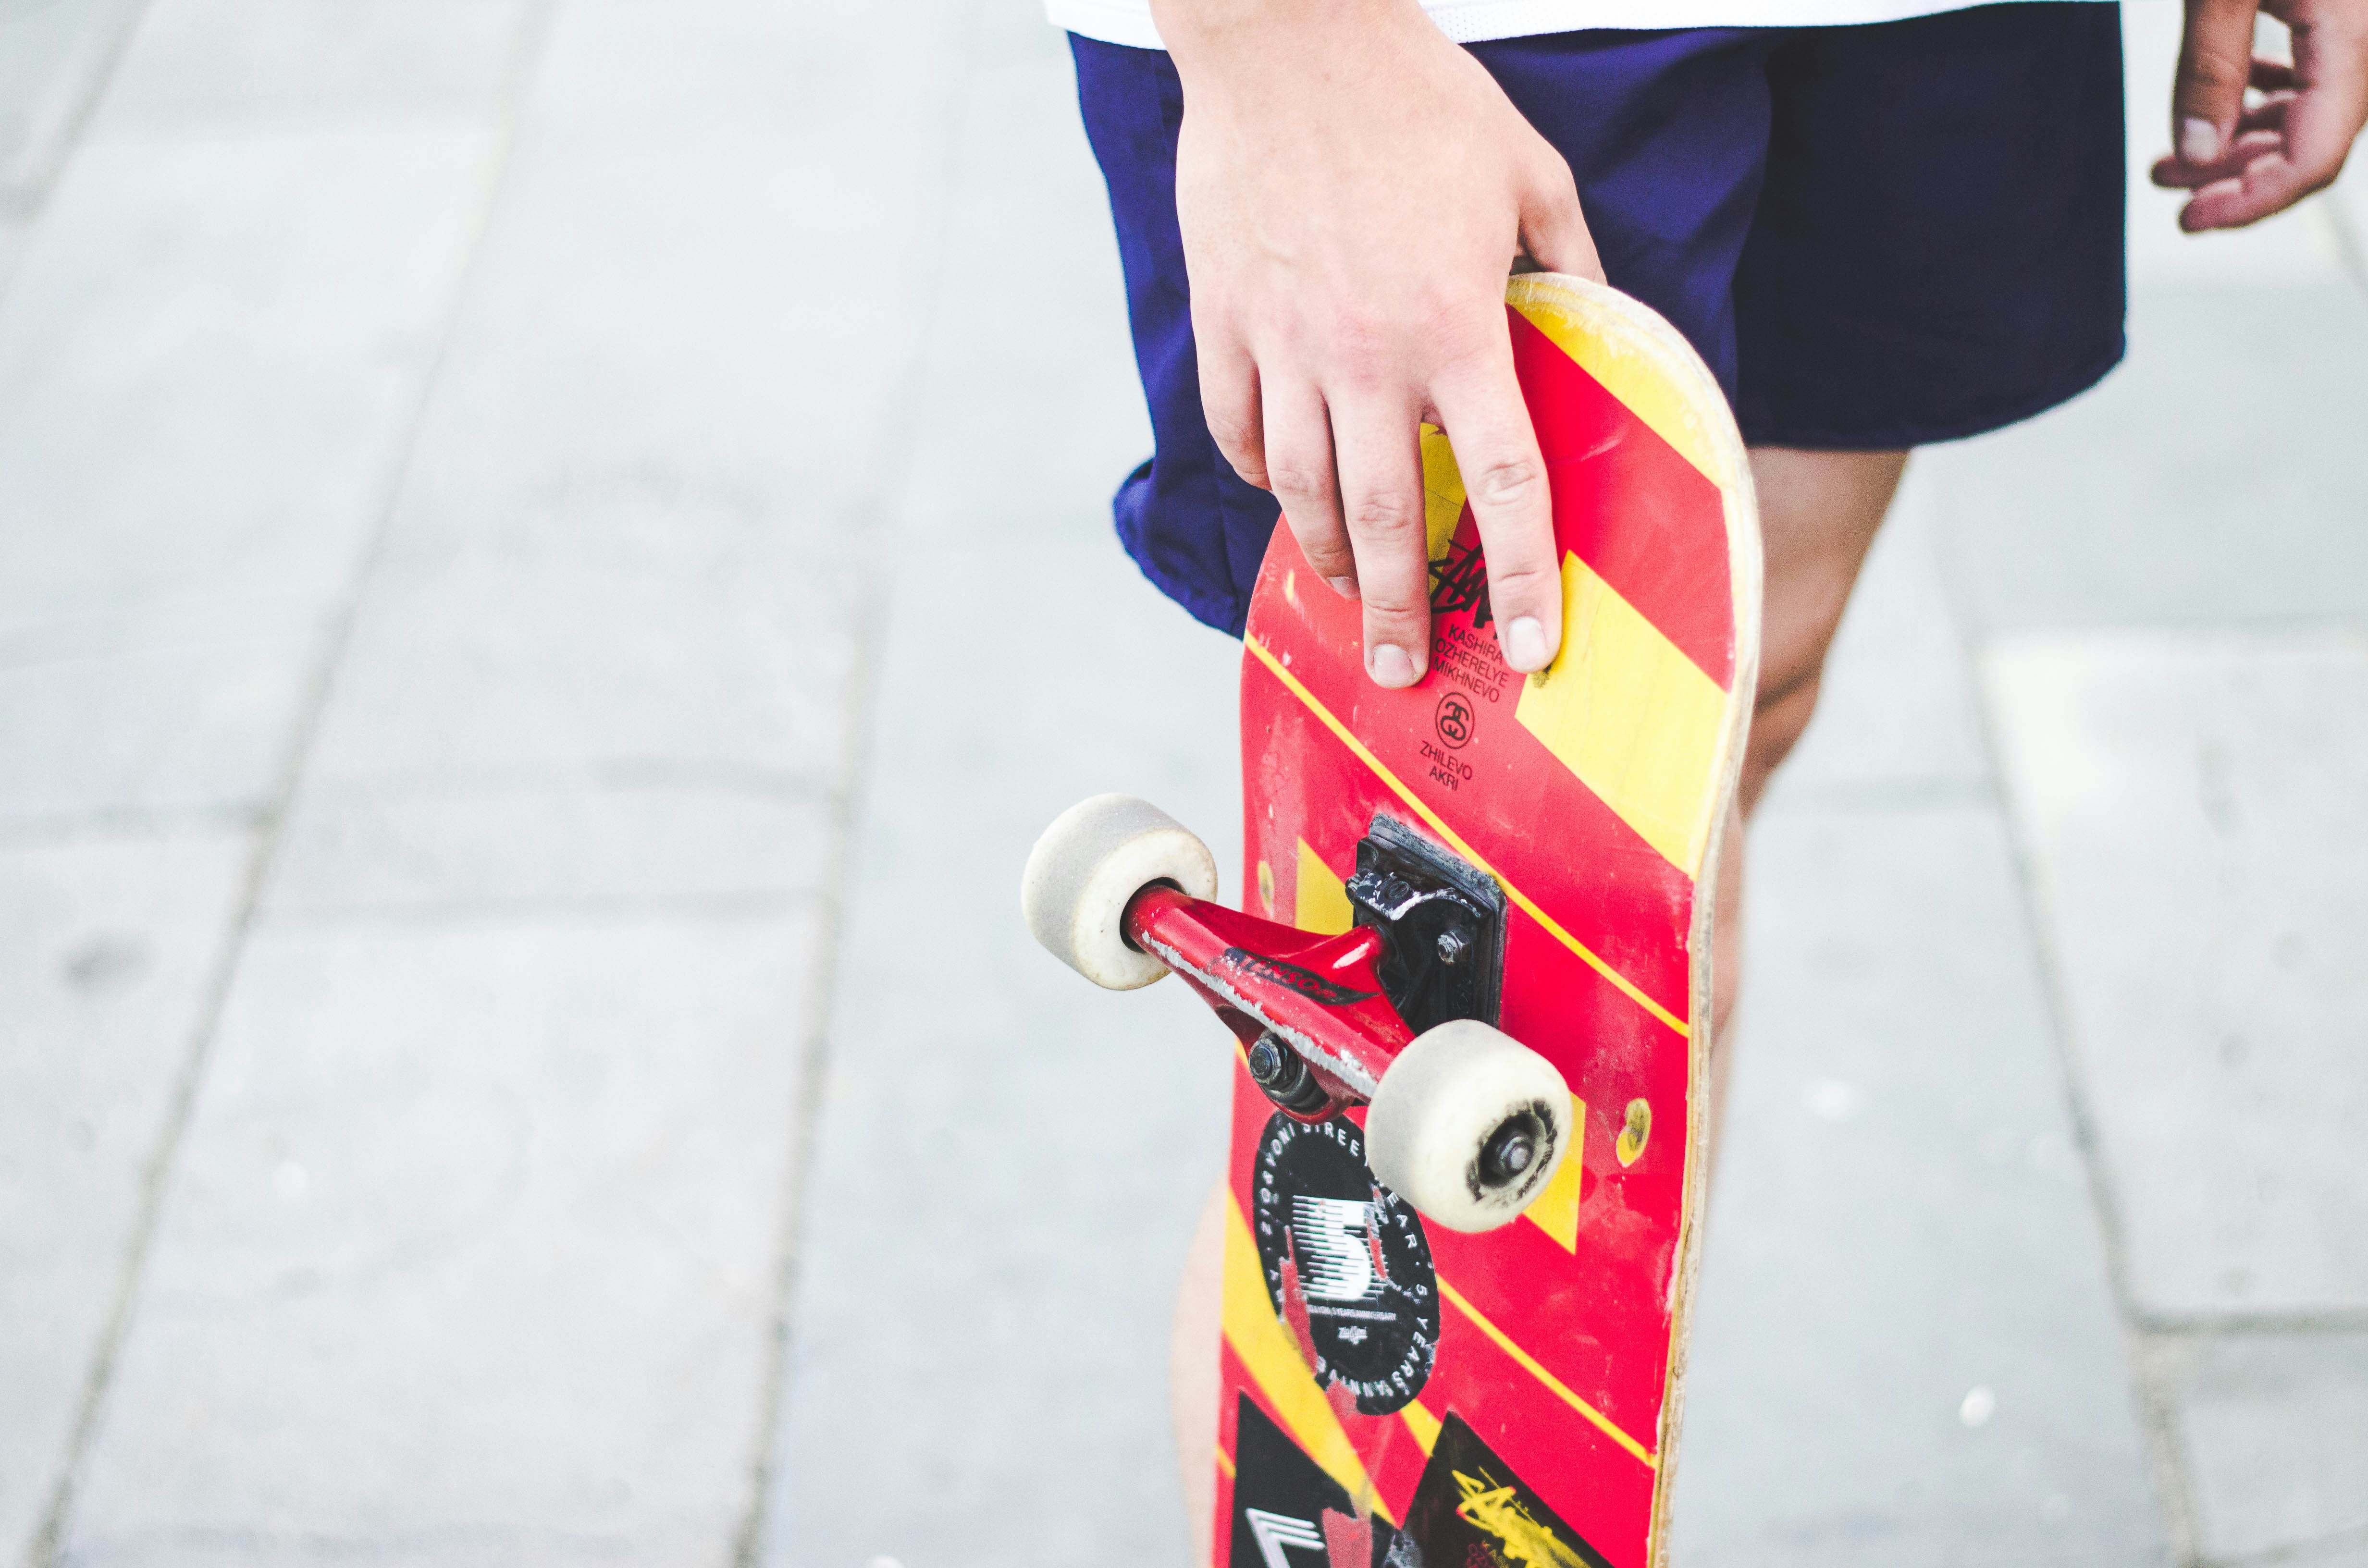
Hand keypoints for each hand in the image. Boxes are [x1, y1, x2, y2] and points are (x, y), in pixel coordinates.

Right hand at [1154, 0, 1599, 687]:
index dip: (1518, 572)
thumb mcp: (1527, 167)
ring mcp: (1285, 342)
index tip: (1525, 645)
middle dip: (1398, 609)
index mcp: (1456, 324)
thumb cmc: (1417, 93)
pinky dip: (1262, 474)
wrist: (1287, 31)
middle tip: (1401, 670)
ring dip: (1330, 556)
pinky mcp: (1226, 320)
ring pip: (1304, 489)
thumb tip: (1594, 325)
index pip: (1501, 478)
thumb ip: (1566, 261)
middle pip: (1388, 516)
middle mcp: (1367, 354)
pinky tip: (1285, 493)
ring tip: (1349, 596)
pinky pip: (1239, 428)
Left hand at [2152, 0, 2367, 228]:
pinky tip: (2220, 102)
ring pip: (2303, 113)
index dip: (2249, 203)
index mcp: (2351, 37)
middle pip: (2307, 143)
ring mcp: (2354, 26)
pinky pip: (2307, 76)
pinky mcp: (2335, 10)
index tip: (2189, 219)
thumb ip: (2212, 68)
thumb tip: (2199, 152)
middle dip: (2231, 177)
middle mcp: (2362, 39)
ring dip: (2234, 141)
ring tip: (2171, 156)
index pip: (2313, 159)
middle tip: (2165, 182)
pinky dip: (2257, 101)